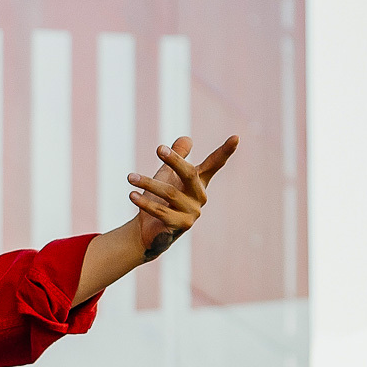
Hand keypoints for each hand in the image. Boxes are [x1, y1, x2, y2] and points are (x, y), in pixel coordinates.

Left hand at [126, 135, 238, 260]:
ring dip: (148, 183)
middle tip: (159, 148)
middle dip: (175, 160)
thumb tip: (187, 138)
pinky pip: (161, 211)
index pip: (214, 164)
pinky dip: (145, 202)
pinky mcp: (181, 226)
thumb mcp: (167, 175)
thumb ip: (178, 156)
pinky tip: (132, 195)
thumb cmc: (159, 198)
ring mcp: (192, 212)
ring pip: (169, 193)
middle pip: (190, 174)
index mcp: (199, 182)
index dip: (225, 151)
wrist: (148, 230)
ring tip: (130, 177)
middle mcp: (200, 196)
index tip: (236, 137)